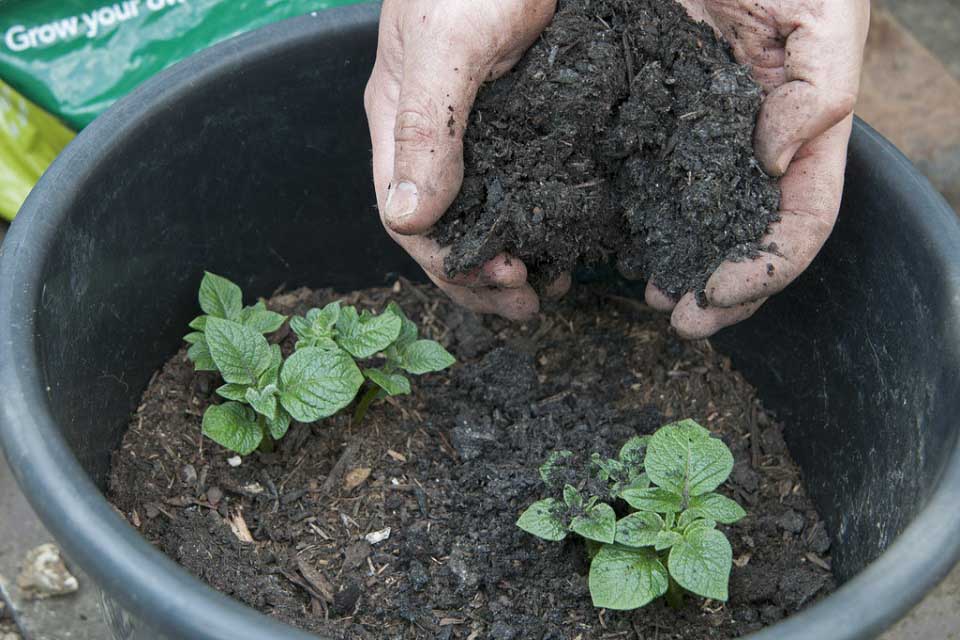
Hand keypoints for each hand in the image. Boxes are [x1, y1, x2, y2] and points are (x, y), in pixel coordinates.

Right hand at [365, 0, 566, 320]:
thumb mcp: (448, 45)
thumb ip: (428, 129)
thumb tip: (409, 220)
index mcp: (402, 123)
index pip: (409, 217)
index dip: (452, 266)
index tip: (507, 287)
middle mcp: (434, 133)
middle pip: (446, 224)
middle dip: (484, 274)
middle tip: (536, 303)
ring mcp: (479, 124)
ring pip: (484, 208)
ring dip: (512, 251)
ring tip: (555, 279)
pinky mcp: (522, 110)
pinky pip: (522, 177)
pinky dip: (538, 214)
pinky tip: (566, 230)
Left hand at [641, 0, 869, 337]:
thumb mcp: (822, 16)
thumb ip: (817, 90)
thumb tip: (773, 162)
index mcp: (803, 129)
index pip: (800, 218)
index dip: (768, 265)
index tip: (721, 292)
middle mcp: (754, 146)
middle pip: (750, 236)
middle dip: (723, 290)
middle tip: (681, 320)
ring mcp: (702, 139)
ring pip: (699, 221)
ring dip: (681, 267)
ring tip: (653, 294)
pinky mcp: (652, 121)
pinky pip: (648, 181)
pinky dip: (639, 223)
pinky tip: (621, 247)